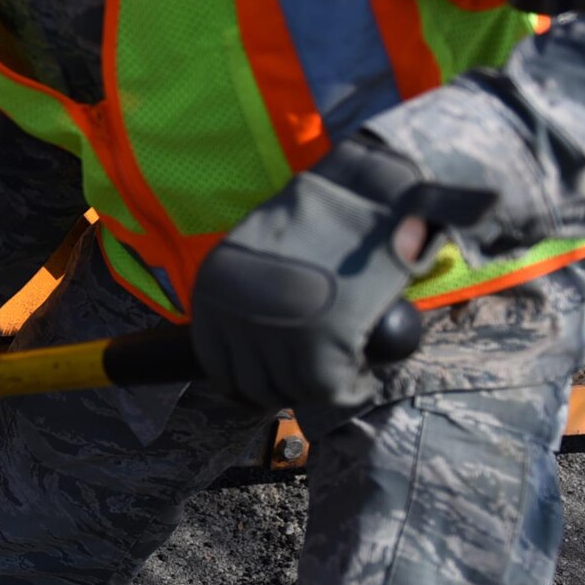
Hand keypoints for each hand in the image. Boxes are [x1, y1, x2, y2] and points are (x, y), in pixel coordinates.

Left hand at [191, 138, 431, 408]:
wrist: (370, 193)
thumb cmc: (322, 215)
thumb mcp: (262, 243)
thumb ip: (250, 286)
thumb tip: (251, 337)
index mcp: (214, 286)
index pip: (217, 363)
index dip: (247, 381)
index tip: (275, 380)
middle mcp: (235, 312)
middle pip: (252, 383)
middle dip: (284, 389)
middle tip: (313, 380)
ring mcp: (276, 331)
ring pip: (290, 389)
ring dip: (316, 391)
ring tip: (342, 375)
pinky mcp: (320, 344)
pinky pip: (328, 389)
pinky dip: (350, 390)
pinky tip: (362, 377)